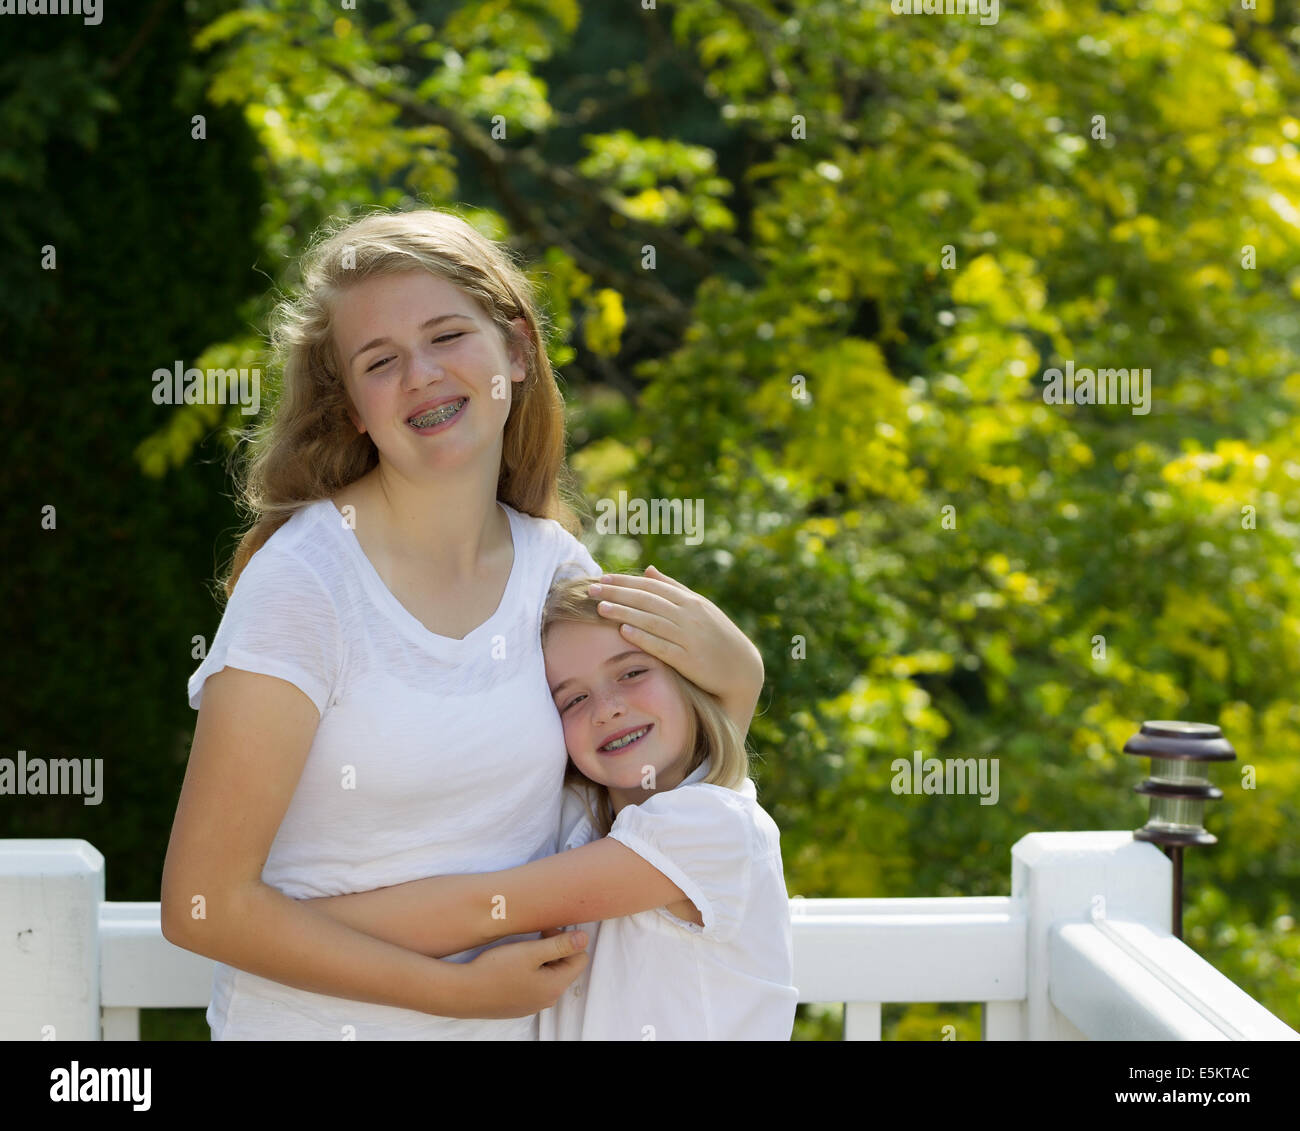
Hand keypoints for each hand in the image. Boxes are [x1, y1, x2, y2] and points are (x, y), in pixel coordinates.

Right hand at [455, 931, 588, 1018]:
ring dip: (541, 959)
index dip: (567, 940)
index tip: (545, 931)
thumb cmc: (495, 970)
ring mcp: (532, 1004)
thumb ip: (560, 944)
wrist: (463, 992)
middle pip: (565, 966)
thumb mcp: (531, 952)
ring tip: (521, 949)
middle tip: (534, 937)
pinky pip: (534, 984)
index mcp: (555, 986)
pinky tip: (512, 964)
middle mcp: (548, 999)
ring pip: (549, 975)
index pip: (580, 957)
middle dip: (554, 948)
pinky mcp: (518, 1005)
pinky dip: (529, 971)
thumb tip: (585, 937)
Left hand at [587, 565, 763, 732]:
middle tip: (592, 589)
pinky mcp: (689, 660)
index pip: (652, 586)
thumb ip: (673, 589)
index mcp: (690, 601)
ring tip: (600, 607)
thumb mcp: (699, 608)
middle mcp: (689, 615)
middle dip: (618, 593)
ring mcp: (689, 637)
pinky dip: (644, 637)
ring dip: (625, 612)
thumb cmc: (717, 636)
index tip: (603, 577)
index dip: (626, 581)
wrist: (742, 668)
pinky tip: (624, 631)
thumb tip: (647, 569)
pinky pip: (662, 646)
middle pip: (647, 600)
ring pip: (652, 620)